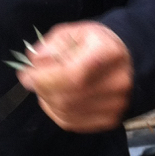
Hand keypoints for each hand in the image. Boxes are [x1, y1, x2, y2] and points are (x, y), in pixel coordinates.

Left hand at [17, 22, 133, 132]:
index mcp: (108, 53)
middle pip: (67, 96)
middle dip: (41, 88)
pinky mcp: (111, 120)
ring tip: (47, 86)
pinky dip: (56, 112)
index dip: (43, 78)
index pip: (72, 75)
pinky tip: (56, 98)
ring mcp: (116, 104)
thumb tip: (34, 60)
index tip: (25, 73)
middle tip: (33, 79)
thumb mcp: (74, 32)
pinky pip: (71, 123)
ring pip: (66, 112)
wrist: (128, 59)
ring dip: (47, 100)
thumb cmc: (95, 43)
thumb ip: (52, 44)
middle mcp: (117, 82)